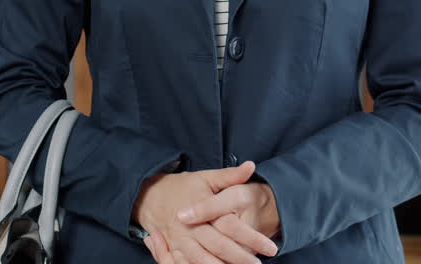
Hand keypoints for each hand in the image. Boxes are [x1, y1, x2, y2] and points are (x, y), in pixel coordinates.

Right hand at [133, 161, 278, 263]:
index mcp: (202, 209)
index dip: (252, 238)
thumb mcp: (206, 177)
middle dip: (241, 259)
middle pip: (219, 247)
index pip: (231, 226)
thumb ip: (230, 175)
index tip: (271, 248)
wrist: (150, 197)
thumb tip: (252, 166)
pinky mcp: (174, 252)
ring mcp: (181, 242)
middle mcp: (191, 228)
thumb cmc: (183, 187)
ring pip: (203, 261)